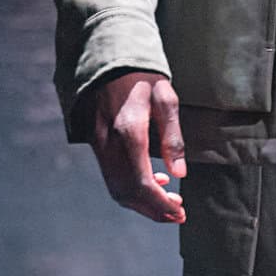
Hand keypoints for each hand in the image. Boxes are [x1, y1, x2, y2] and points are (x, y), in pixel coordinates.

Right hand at [90, 70, 185, 221]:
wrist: (109, 61)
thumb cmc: (142, 77)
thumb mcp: (166, 99)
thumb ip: (172, 138)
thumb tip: (179, 173)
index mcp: (129, 131)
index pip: (142, 182)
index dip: (160, 203)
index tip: (179, 212)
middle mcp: (109, 142)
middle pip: (127, 192)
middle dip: (152, 209)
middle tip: (177, 214)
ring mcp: (99, 144)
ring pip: (116, 188)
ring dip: (142, 203)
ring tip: (168, 204)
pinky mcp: (96, 144)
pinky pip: (110, 175)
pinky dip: (131, 188)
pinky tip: (153, 181)